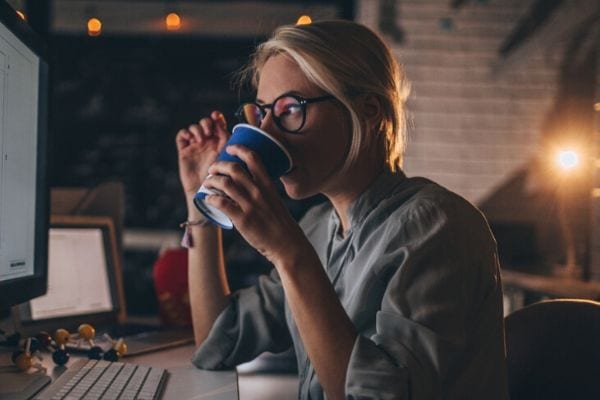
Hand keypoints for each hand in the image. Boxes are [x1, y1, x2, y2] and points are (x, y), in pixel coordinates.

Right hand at [176, 111, 228, 196]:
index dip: (217, 117)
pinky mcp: (184, 151)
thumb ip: (226, 140)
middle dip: (206, 123)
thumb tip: (223, 123)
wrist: (208, 192)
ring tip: (201, 138)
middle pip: (205, 123)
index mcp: (220, 142)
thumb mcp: (227, 156)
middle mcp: (208, 143)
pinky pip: (182, 135)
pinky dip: (185, 133)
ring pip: (194, 127)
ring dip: (197, 128)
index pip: (218, 123)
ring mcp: (196, 146)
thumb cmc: (222, 178)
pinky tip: (191, 138)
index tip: (217, 116)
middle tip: (209, 132)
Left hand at [203, 145, 306, 263]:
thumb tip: (246, 183)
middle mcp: (258, 192)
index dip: (239, 149)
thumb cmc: (280, 222)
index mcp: (267, 185)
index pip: (253, 158)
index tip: (230, 148)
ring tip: (207, 182)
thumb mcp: (274, 200)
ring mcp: (250, 205)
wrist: (286, 244)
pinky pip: (222, 203)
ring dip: (212, 180)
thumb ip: (262, 190)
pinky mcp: (242, 219)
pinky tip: (208, 199)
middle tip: (212, 169)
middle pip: (234, 168)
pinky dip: (211, 198)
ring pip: (225, 184)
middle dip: (219, 165)